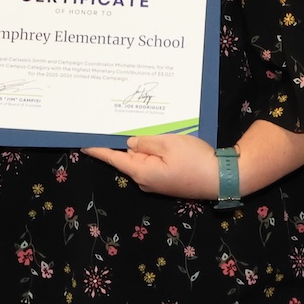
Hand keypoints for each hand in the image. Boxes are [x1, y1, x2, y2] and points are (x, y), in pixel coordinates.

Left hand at [82, 133, 218, 198]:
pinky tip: (158, 139)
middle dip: (122, 141)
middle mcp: (144, 180)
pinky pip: (154, 162)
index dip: (97, 149)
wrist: (223, 179)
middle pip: (127, 157)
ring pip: (142, 159)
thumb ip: (146, 141)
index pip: (113, 158)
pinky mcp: (167, 180)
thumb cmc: (195, 160)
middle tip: (113, 121)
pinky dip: (153, 151)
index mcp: (141, 171)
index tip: (81, 143)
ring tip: (141, 126)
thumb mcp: (169, 143)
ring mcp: (156, 182)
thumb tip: (130, 142)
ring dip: (141, 145)